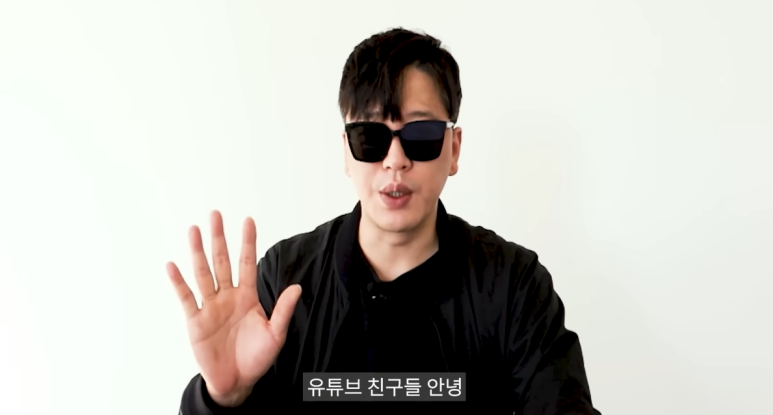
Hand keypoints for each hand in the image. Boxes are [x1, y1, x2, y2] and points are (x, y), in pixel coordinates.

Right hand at [167, 211, 301, 406]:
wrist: (237, 382)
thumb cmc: (257, 359)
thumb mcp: (276, 334)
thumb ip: (284, 310)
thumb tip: (297, 287)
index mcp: (247, 297)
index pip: (247, 263)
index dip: (247, 242)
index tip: (248, 220)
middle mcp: (227, 297)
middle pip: (222, 261)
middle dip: (219, 238)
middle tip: (215, 214)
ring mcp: (210, 307)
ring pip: (203, 274)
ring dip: (197, 252)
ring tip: (193, 230)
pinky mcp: (195, 321)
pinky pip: (186, 298)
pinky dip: (178, 282)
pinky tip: (172, 265)